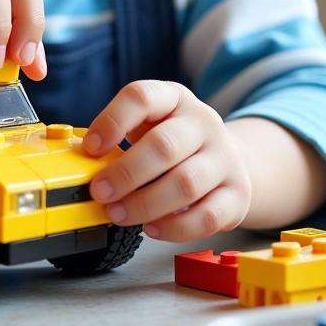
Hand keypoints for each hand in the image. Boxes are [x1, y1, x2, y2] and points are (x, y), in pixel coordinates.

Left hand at [81, 81, 250, 240]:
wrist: (225, 157)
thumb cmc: (173, 141)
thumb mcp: (148, 125)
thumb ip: (121, 137)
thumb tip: (86, 161)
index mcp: (175, 98)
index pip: (141, 97)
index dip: (112, 121)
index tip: (90, 148)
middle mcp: (204, 123)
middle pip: (164, 145)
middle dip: (125, 173)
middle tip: (100, 191)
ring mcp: (226, 158)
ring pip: (186, 183)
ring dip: (145, 203)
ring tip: (117, 213)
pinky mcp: (239, 193)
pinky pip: (207, 216)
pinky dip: (175, 227)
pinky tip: (151, 228)